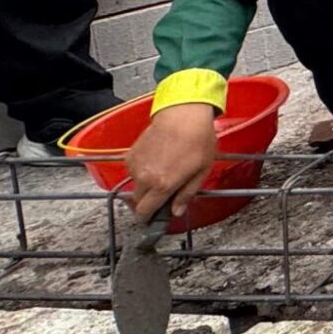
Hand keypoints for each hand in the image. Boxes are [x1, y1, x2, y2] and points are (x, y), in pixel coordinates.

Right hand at [124, 103, 217, 221]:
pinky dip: (141, 171)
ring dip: (145, 185)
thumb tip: (177, 212)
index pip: (145, 211)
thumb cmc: (198, 140)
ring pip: (135, 186)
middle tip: (162, 194)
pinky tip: (156, 161)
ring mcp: (135, 165)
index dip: (148, 218)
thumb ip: (187, 194)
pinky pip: (132, 171)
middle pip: (138, 201)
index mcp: (163, 185)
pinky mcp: (130, 154)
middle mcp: (145, 177)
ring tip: (163, 171)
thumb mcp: (201, 171)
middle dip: (147, 202)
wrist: (183, 115)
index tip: (153, 218)